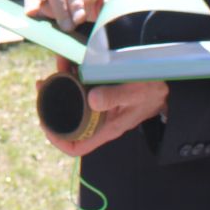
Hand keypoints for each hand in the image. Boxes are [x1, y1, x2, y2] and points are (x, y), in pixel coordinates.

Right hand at [25, 0, 107, 30]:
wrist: (77, 11)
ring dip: (60, 8)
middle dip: (75, 2)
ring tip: (67, 26)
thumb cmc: (93, 6)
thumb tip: (108, 3)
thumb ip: (105, 3)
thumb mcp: (102, 4)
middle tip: (80, 19)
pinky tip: (32, 13)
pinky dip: (32, 4)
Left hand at [41, 79, 168, 156]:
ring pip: (72, 102)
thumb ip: (114, 97)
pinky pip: (80, 89)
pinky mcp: (100, 94)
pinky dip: (71, 77)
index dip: (57, 140)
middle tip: (42, 86)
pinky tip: (67, 63)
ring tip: (54, 68)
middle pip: (68, 121)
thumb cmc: (152, 91)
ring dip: (60, 86)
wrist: (166, 84)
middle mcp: (98, 121)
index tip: (45, 122)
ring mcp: (99, 108)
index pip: (76, 147)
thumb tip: (91, 100)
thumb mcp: (134, 93)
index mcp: (105, 129)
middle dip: (51, 105)